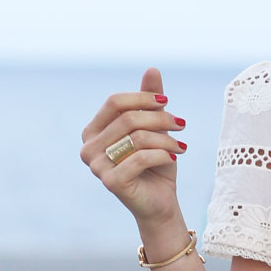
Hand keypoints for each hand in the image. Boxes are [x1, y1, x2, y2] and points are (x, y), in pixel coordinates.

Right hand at [81, 65, 185, 224]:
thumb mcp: (155, 128)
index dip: (143, 98)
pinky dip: (164, 155)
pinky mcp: (110, 182)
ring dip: (166, 139)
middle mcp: (88, 148)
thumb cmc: (155, 162)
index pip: (115, 102)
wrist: (160, 202)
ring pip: (137, 137)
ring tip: (180, 146)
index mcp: (93, 131)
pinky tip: (174, 158)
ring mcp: (96, 167)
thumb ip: (150, 101)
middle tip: (182, 126)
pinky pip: (141, 158)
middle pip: (128, 118)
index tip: (167, 102)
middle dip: (161, 119)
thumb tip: (152, 69)